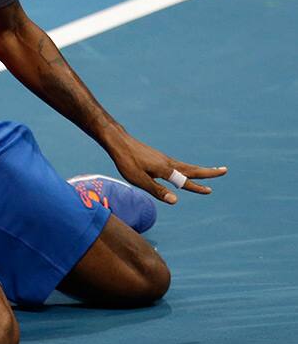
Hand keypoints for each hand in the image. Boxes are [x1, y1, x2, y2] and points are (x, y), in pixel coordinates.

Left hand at [107, 132, 227, 203]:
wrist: (119, 142)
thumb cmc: (127, 162)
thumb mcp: (139, 179)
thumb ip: (157, 190)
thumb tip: (175, 200)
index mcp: (165, 169)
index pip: (185, 181)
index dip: (197, 188)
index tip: (210, 191)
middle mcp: (168, 163)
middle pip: (192, 169)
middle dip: (208, 172)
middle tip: (224, 170)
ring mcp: (163, 159)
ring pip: (186, 166)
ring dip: (199, 170)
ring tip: (210, 172)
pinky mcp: (158, 157)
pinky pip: (178, 164)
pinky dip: (187, 168)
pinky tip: (184, 171)